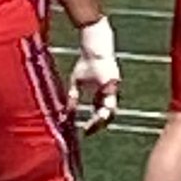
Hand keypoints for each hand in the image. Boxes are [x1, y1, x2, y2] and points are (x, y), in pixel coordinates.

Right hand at [67, 16, 119, 134]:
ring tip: (92, 127)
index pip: (99, 112)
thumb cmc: (86, 62)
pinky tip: (99, 116)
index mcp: (102, 93)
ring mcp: (113, 90)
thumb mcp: (76, 81)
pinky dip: (104, 110)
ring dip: (102, 121)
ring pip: (111, 111)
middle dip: (97, 125)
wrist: (94, 49)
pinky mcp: (114, 85)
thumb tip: (66, 110)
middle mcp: (110, 94)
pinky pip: (110, 101)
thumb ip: (72, 96)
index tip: (84, 130)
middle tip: (87, 132)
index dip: (93, 122)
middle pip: (107, 115)